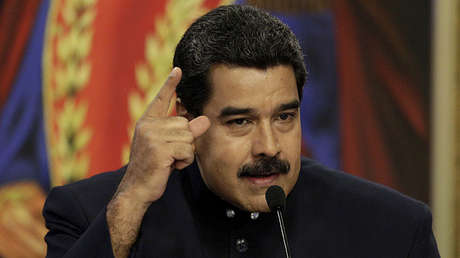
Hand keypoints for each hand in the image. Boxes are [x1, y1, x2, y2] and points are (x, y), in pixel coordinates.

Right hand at [117, 67, 209, 205]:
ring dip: (185, 153)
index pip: (161, 99)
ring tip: (170, 161)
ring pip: (188, 137)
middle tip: (170, 155)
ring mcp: (152, 136)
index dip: (170, 84)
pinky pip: (187, 149)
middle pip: (185, 124)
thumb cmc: (154, 167)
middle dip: (185, 142)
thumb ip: (184, 131)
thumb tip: (205, 120)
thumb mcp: (169, 146)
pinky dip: (184, 161)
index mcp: (148, 122)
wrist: (136, 189)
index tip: (179, 70)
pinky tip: (170, 167)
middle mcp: (148, 125)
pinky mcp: (159, 149)